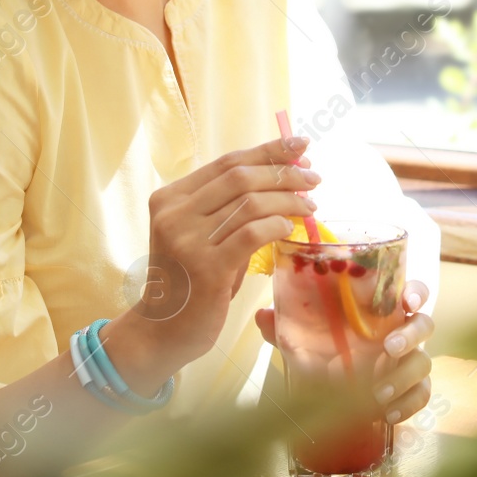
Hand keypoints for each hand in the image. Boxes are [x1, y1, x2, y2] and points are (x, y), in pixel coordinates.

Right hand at [105, 136, 320, 385]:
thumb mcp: (201, 235)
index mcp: (170, 197)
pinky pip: (251, 234)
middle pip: (240, 177)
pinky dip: (277, 225)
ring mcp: (187, 240)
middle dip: (284, 173)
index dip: (268, 151)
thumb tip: (283, 178)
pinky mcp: (206, 267)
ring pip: (249, 203)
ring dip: (287, 200)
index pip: (227, 162)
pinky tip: (289, 228)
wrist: (163, 330)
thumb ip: (227, 208)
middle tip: (314, 178)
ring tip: (309, 206)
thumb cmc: (190, 281)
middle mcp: (174, 213)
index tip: (301, 146)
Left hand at [255, 280, 434, 424]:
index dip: (415, 291)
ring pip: (424, 362)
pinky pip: (422, 394)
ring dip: (405, 377)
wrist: (325, 394)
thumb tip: (263, 315)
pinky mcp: (409, 389)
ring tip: (379, 394)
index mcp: (380, 311)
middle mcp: (399, 331)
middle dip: (411, 335)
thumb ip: (284, 326)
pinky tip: (389, 414)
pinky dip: (409, 405)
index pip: (409, 291)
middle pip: (424, 324)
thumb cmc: (320, 353)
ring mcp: (407, 361)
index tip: (406, 299)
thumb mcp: (299, 339)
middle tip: (389, 348)